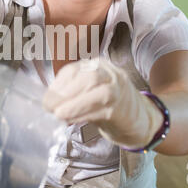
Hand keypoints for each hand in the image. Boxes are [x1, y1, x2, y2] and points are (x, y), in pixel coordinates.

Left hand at [43, 58, 163, 148]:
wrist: (141, 119)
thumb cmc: (109, 105)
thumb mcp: (90, 91)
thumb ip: (73, 92)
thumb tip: (50, 101)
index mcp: (99, 67)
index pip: (74, 70)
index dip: (58, 84)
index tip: (46, 99)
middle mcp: (110, 75)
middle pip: (88, 78)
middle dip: (65, 93)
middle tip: (49, 107)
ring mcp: (119, 91)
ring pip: (97, 92)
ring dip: (74, 104)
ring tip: (58, 114)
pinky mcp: (120, 110)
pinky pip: (101, 110)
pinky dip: (84, 115)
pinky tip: (71, 121)